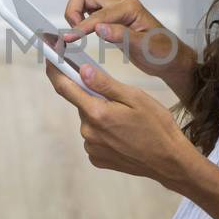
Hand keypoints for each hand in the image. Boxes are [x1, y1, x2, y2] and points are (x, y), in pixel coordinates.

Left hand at [44, 59, 195, 187]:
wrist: (168, 161)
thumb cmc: (157, 126)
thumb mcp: (135, 98)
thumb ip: (106, 85)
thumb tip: (82, 71)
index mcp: (97, 113)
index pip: (65, 87)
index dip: (55, 70)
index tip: (49, 58)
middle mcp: (89, 132)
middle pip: (81, 104)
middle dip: (93, 96)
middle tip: (118, 99)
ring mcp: (91, 147)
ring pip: (89, 120)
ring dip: (100, 115)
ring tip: (126, 120)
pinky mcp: (96, 158)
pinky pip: (94, 137)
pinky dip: (104, 131)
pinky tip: (123, 134)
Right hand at [59, 0, 194, 94]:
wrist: (172, 59)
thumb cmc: (164, 53)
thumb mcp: (145, 47)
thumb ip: (122, 36)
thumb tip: (99, 28)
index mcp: (130, 7)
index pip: (98, 14)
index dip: (82, 26)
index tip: (69, 38)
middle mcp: (121, 4)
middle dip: (73, 11)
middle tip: (72, 33)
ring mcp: (115, 11)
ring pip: (84, 1)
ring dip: (74, 14)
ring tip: (75, 35)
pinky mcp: (111, 20)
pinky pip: (89, 13)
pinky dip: (79, 20)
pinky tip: (79, 34)